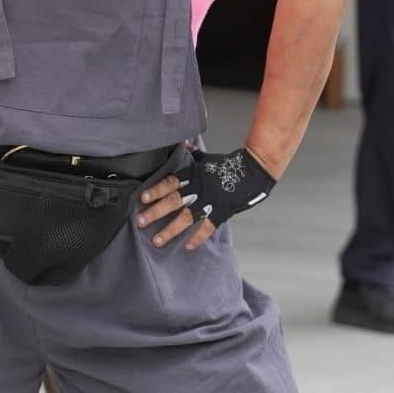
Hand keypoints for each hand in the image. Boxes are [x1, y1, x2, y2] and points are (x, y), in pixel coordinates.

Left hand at [136, 148, 275, 251]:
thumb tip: (182, 146)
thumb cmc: (228, 163)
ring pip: (186, 218)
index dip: (156, 190)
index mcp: (193, 174)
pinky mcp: (222, 211)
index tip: (143, 199)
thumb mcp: (207, 158)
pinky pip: (208, 227)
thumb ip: (192, 155)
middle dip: (155, 213)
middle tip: (140, 222)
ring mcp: (210, 201)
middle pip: (173, 201)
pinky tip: (187, 246)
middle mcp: (198, 188)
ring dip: (170, 230)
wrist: (254, 169)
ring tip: (157, 240)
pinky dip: (198, 237)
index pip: (170, 182)